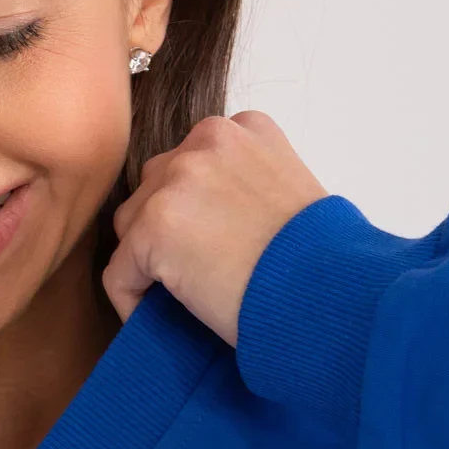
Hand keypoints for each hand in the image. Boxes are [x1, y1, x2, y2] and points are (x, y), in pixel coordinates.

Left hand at [101, 111, 329, 343]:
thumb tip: (212, 222)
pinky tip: (155, 320)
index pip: (191, 163)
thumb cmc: (324, 261)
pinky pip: (119, 273)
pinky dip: (131, 300)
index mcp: (245, 129)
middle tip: (193, 275)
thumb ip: (246, 185)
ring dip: (148, 263)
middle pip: (155, 187)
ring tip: (181, 299)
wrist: (329, 292)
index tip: (210, 246)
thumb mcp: (294, 192)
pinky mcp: (153, 227)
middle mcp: (207, 141)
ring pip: (131, 226)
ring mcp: (177, 180)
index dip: (193, 210)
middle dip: (166, 230)